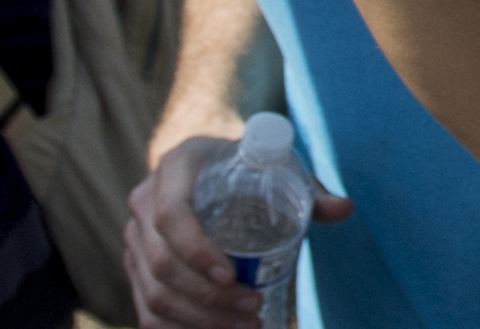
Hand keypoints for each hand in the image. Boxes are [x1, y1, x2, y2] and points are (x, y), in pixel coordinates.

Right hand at [127, 134, 352, 328]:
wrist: (208, 167)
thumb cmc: (246, 168)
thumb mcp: (274, 167)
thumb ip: (308, 188)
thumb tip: (343, 209)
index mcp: (176, 166)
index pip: (170, 214)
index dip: (195, 250)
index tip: (231, 274)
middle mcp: (144, 200)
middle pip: (161, 262)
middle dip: (207, 297)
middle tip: (253, 309)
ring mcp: (135, 236)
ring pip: (153, 292)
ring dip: (197, 319)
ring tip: (245, 326)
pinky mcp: (136, 264)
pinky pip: (146, 308)